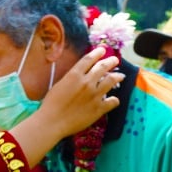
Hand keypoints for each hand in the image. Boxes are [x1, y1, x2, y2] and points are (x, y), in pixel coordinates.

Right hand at [11, 47, 122, 165]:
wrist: (52, 121)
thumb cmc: (51, 104)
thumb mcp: (59, 85)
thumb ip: (71, 78)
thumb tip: (80, 76)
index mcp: (74, 75)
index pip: (89, 59)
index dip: (97, 53)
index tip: (103, 50)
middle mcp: (87, 82)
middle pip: (102, 67)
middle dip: (110, 61)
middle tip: (115, 60)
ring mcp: (94, 95)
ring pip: (111, 81)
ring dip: (117, 76)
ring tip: (120, 76)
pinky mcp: (99, 108)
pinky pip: (113, 101)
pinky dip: (114, 100)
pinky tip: (114, 100)